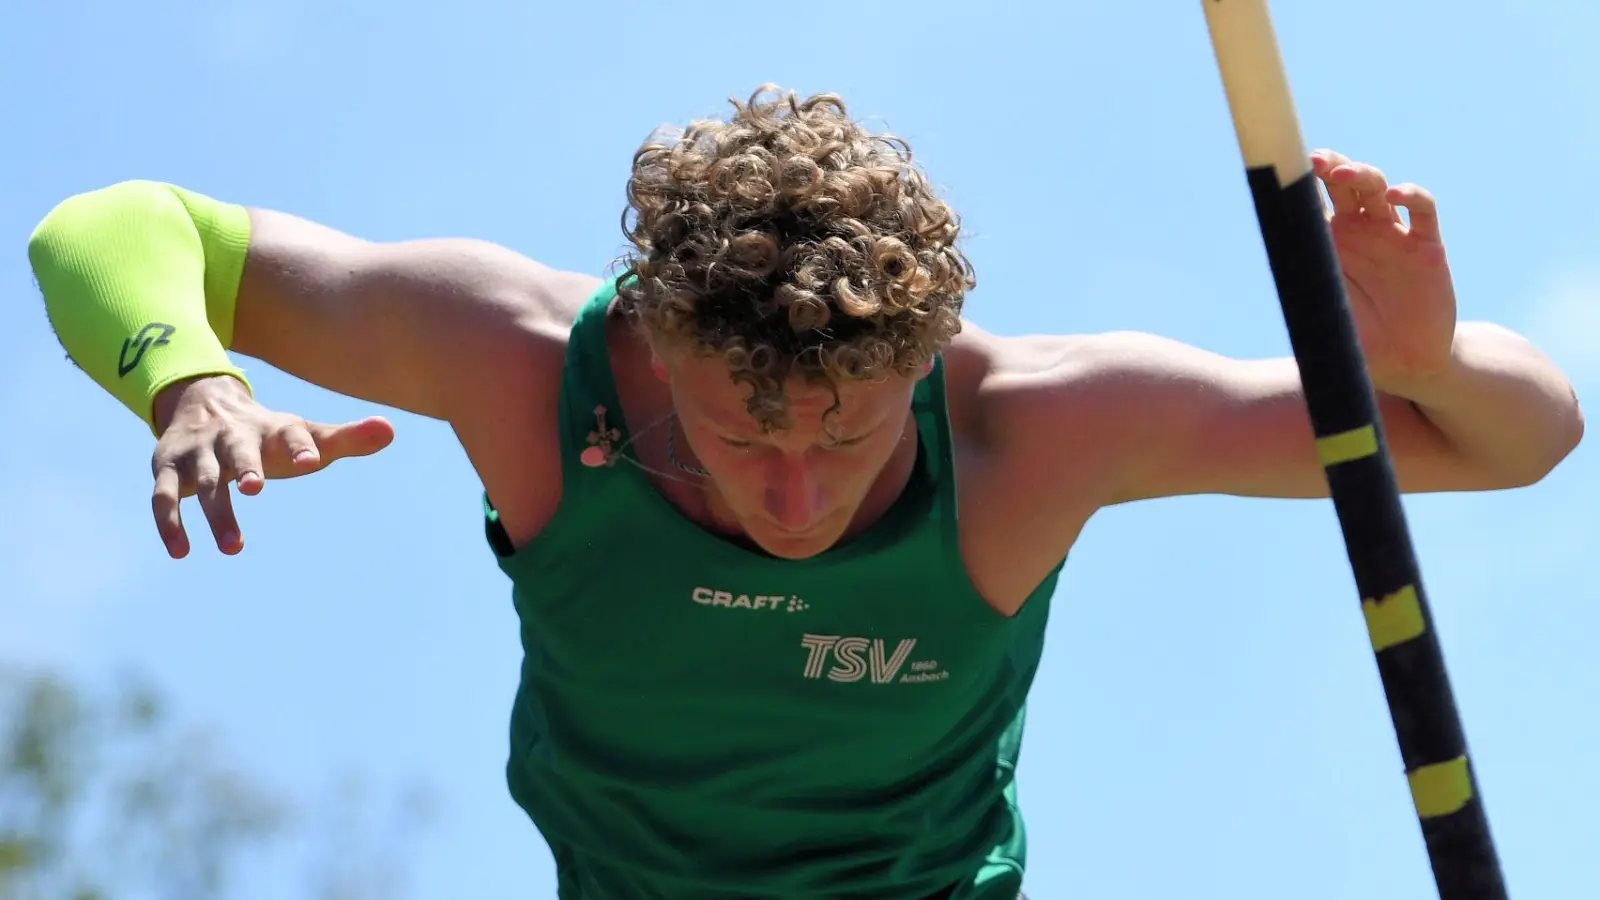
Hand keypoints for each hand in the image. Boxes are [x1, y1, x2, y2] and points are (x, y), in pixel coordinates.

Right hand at [150, 375, 394, 557]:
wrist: (203, 404)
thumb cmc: (267, 434)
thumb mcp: (304, 433)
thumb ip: (345, 438)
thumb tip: (390, 430)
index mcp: (271, 428)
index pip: (290, 433)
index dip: (300, 445)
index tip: (312, 461)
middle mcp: (232, 437)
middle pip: (239, 451)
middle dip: (246, 467)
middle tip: (256, 488)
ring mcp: (198, 453)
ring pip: (205, 481)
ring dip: (216, 512)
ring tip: (235, 548)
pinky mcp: (167, 469)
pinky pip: (162, 497)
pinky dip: (169, 523)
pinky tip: (182, 551)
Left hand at [1311, 149, 1455, 388]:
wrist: (1403, 363)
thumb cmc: (1355, 337)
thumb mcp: (1320, 308)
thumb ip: (1301, 283)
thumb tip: (1271, 260)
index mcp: (1331, 241)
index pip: (1315, 199)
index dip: (1303, 179)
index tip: (1288, 167)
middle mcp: (1361, 230)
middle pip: (1346, 183)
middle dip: (1330, 166)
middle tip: (1314, 161)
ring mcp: (1394, 234)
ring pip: (1378, 189)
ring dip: (1361, 175)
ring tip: (1342, 174)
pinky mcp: (1426, 246)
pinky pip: (1423, 211)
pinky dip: (1411, 196)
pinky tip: (1396, 195)